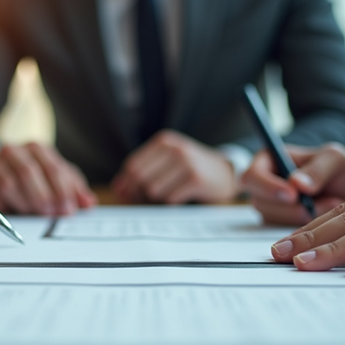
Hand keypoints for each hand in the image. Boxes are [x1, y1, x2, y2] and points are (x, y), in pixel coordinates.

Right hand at [0, 143, 96, 214]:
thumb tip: (89, 203)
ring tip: (32, 214)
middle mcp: (14, 151)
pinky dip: (2, 205)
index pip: (52, 168)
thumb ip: (74, 189)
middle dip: (43, 196)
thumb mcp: (57, 176)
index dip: (62, 190)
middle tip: (51, 214)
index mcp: (37, 148)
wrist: (0, 165)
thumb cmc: (34, 173)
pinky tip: (12, 213)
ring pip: (8, 183)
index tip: (68, 210)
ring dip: (23, 202)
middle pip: (29, 172)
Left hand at [111, 130, 238, 203]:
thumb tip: (118, 189)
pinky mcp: (196, 179)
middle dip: (139, 193)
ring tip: (170, 194)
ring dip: (158, 198)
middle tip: (148, 199)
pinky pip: (170, 198)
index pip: (132, 165)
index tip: (127, 195)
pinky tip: (182, 196)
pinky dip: (172, 202)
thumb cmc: (191, 169)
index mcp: (164, 142)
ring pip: (153, 190)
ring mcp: (186, 163)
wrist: (226, 173)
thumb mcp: (168, 163)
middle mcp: (174, 149)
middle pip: (140, 178)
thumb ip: (142, 172)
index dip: (126, 184)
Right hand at [241, 143, 344, 224]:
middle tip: (314, 205)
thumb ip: (317, 169)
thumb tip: (296, 183)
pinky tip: (325, 215)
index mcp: (268, 159)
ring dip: (300, 216)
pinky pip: (283, 231)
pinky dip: (305, 226)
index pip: (252, 176)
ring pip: (272, 218)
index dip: (267, 187)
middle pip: (259, 201)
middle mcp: (263, 183)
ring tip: (330, 204)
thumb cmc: (339, 167)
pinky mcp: (280, 222)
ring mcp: (270, 204)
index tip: (293, 195)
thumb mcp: (334, 160)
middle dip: (288, 207)